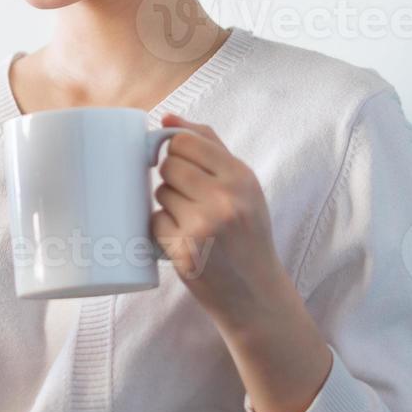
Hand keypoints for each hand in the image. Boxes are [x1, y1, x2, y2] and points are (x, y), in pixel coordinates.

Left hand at [149, 112, 283, 333]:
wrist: (256, 294)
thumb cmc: (247, 234)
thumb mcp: (243, 186)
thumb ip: (209, 147)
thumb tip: (166, 118)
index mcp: (241, 177)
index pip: (184, 141)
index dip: (176, 152)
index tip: (184, 167)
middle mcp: (225, 198)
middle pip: (168, 165)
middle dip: (173, 180)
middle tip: (192, 201)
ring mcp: (204, 226)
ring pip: (160, 193)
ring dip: (169, 206)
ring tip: (193, 223)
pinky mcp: (185, 252)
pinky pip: (155, 222)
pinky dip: (163, 231)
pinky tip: (185, 241)